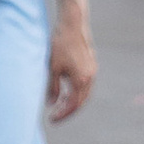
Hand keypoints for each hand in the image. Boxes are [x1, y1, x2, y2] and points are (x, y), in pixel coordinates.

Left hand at [47, 0, 95, 121]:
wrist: (72, 24)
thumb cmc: (60, 44)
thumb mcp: (52, 67)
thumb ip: (52, 87)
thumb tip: (51, 103)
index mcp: (81, 80)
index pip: (73, 105)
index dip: (63, 114)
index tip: (52, 119)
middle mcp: (90, 76)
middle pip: (81, 101)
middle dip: (68, 110)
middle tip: (55, 115)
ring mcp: (92, 69)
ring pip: (83, 92)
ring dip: (72, 100)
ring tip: (58, 105)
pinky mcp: (90, 63)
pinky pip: (84, 83)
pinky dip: (75, 90)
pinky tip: (65, 90)